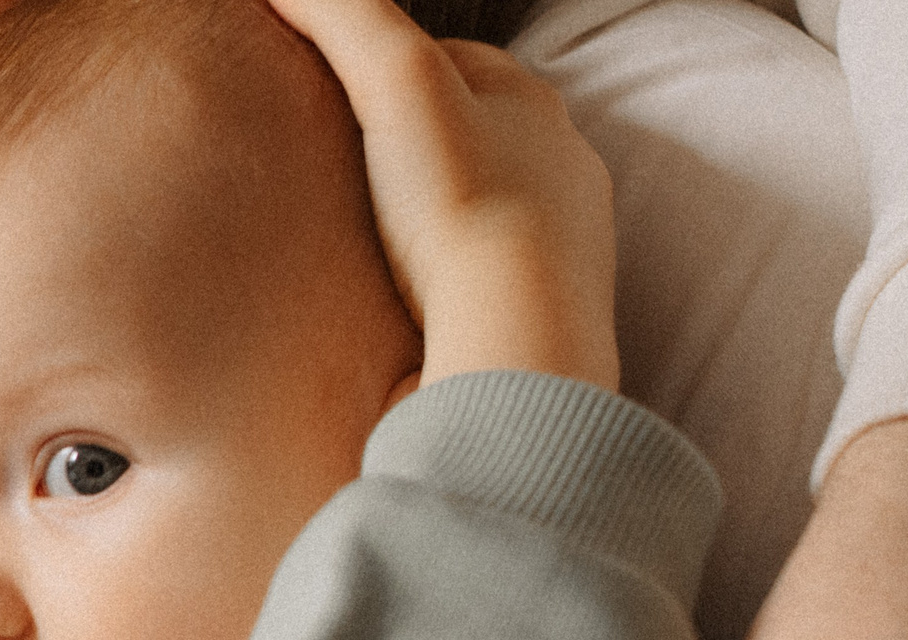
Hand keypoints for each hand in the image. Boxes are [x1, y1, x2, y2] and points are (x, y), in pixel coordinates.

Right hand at [265, 0, 617, 390]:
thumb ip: (344, 17)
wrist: (517, 339)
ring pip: (491, 221)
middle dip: (426, 153)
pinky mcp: (544, 323)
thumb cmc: (464, 204)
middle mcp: (563, 173)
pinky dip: (455, 291)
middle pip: (480, 143)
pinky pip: (490, 293)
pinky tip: (410, 308)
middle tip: (357, 173)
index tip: (345, 91)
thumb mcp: (396, 80)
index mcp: (535, 105)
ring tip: (377, 247)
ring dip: (442, 228)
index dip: (398, 70)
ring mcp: (563, 253)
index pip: (459, 64)